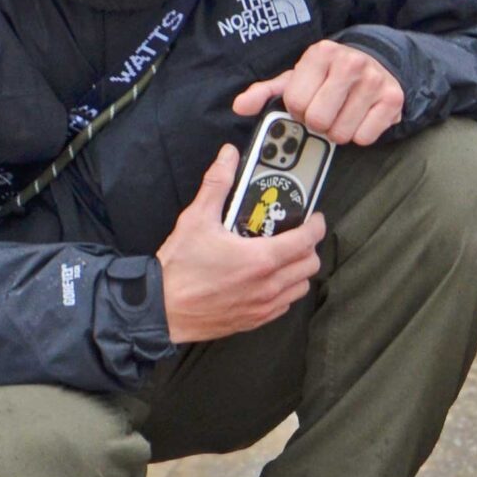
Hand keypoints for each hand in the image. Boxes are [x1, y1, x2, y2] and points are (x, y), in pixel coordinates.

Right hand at [158, 146, 326, 342]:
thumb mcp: (196, 219)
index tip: (314, 218)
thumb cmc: (179, 267)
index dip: (316, 225)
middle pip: (310, 264)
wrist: (161, 309)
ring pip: (301, 286)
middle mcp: (269, 285)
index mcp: (261, 259)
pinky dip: (286, 290)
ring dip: (299, 270)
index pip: (307, 240)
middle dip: (309, 246)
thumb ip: (217, 184)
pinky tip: (270, 280)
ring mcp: (264, 306)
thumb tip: (228, 156)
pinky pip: (285, 305)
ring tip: (284, 256)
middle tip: (296, 235)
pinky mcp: (255, 320)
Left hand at [231, 39, 404, 145]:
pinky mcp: (392, 99)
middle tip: (325, 113)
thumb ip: (266, 92)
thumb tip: (239, 107)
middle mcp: (349, 62)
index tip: (307, 104)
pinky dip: (360, 135)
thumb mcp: (297, 78)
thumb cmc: (330, 76)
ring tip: (343, 115)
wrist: (377, 65)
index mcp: (320, 53)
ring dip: (338, 132)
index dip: (298, 110)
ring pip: (341, 132)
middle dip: (318, 124)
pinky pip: (365, 137)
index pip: (295, 101)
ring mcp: (373, 81)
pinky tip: (360, 119)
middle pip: (318, 119)